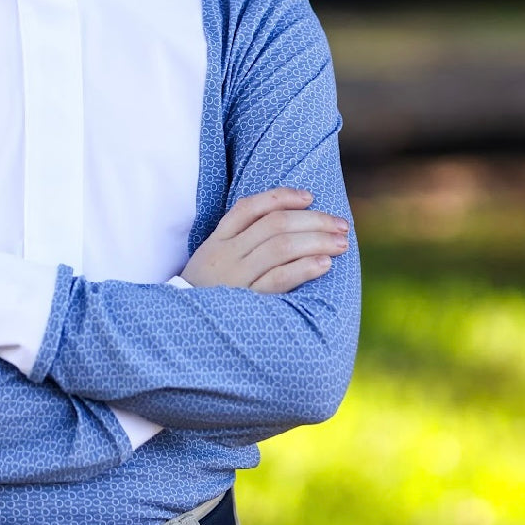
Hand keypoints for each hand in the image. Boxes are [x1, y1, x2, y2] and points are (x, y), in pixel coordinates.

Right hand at [180, 188, 348, 294]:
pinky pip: (279, 279)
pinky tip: (325, 264)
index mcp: (218, 240)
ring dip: (316, 240)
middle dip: (313, 220)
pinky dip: (304, 268)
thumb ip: (238, 241)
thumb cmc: (207, 291)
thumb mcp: (212, 259)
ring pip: (280, 247)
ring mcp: (237, 277)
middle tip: (341, 225)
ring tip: (341, 243)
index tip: (310, 197)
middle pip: (274, 224)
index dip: (283, 197)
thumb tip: (288, 223)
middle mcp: (227, 254)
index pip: (250, 207)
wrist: (183, 327)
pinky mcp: (247, 301)